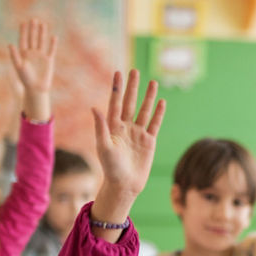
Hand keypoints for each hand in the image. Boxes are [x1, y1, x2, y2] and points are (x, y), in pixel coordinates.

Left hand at [7, 18, 57, 121]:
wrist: (36, 88)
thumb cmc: (25, 79)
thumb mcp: (18, 66)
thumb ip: (14, 55)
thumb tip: (10, 44)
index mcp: (23, 53)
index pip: (23, 40)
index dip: (23, 31)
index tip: (23, 23)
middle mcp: (32, 53)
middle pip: (32, 38)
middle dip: (33, 29)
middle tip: (33, 19)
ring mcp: (41, 56)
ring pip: (41, 42)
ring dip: (42, 33)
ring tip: (43, 24)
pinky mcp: (49, 60)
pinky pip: (51, 50)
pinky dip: (52, 44)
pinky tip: (53, 37)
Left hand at [89, 70, 165, 233]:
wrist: (125, 184)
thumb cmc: (110, 168)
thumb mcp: (103, 147)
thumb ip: (100, 127)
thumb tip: (94, 107)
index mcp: (112, 127)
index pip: (115, 102)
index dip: (116, 88)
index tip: (117, 72)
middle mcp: (125, 127)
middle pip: (130, 102)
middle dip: (132, 87)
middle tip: (134, 71)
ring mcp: (138, 133)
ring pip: (144, 111)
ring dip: (148, 97)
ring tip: (153, 82)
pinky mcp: (149, 141)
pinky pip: (154, 124)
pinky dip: (158, 113)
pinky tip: (161, 102)